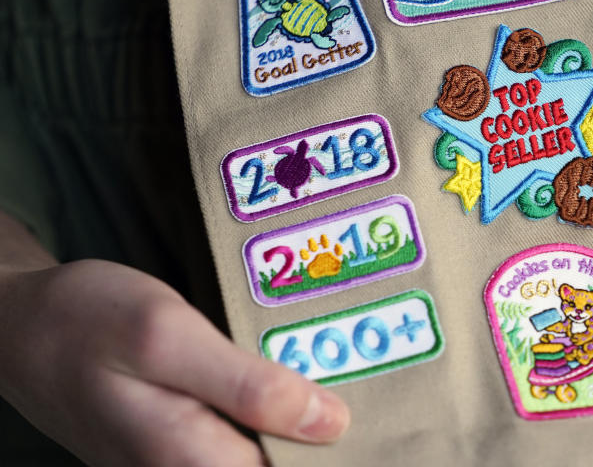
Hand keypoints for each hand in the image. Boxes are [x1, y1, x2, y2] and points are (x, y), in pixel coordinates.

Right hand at [0, 259, 348, 465]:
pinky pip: (240, 443)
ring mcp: (178, 463)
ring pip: (261, 456)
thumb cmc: (86, 320)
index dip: (335, 451)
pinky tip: (291, 380)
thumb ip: (248, 385)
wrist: (19, 326)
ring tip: (334, 375)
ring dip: (299, 424)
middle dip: (321, 434)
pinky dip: (272, 415)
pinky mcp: (176, 444)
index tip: (376, 415)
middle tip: (360, 381)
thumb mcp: (168, 335)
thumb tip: (329, 424)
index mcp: (191, 457)